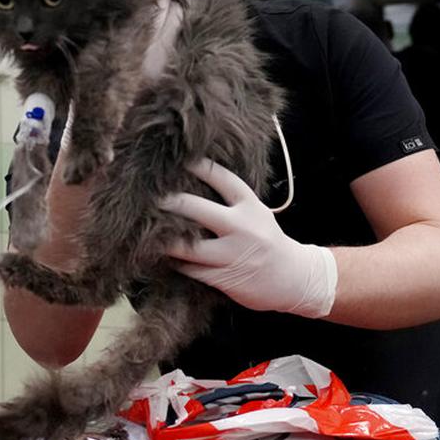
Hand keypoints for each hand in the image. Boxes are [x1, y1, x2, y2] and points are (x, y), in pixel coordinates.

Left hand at [162, 159, 336, 318]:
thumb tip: (191, 180)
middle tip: (146, 196)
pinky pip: (190, 269)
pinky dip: (173, 262)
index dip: (198, 168)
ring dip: (164, 238)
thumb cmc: (268, 240)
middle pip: (197, 210)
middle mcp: (242, 228)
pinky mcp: (224, 278)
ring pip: (188, 246)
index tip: (176, 160)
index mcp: (250, 206)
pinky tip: (158, 254)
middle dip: (169, 202)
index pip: (222, 180)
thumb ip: (230, 200)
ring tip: (143, 229)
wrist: (296, 279)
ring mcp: (232, 255)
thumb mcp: (257, 213)